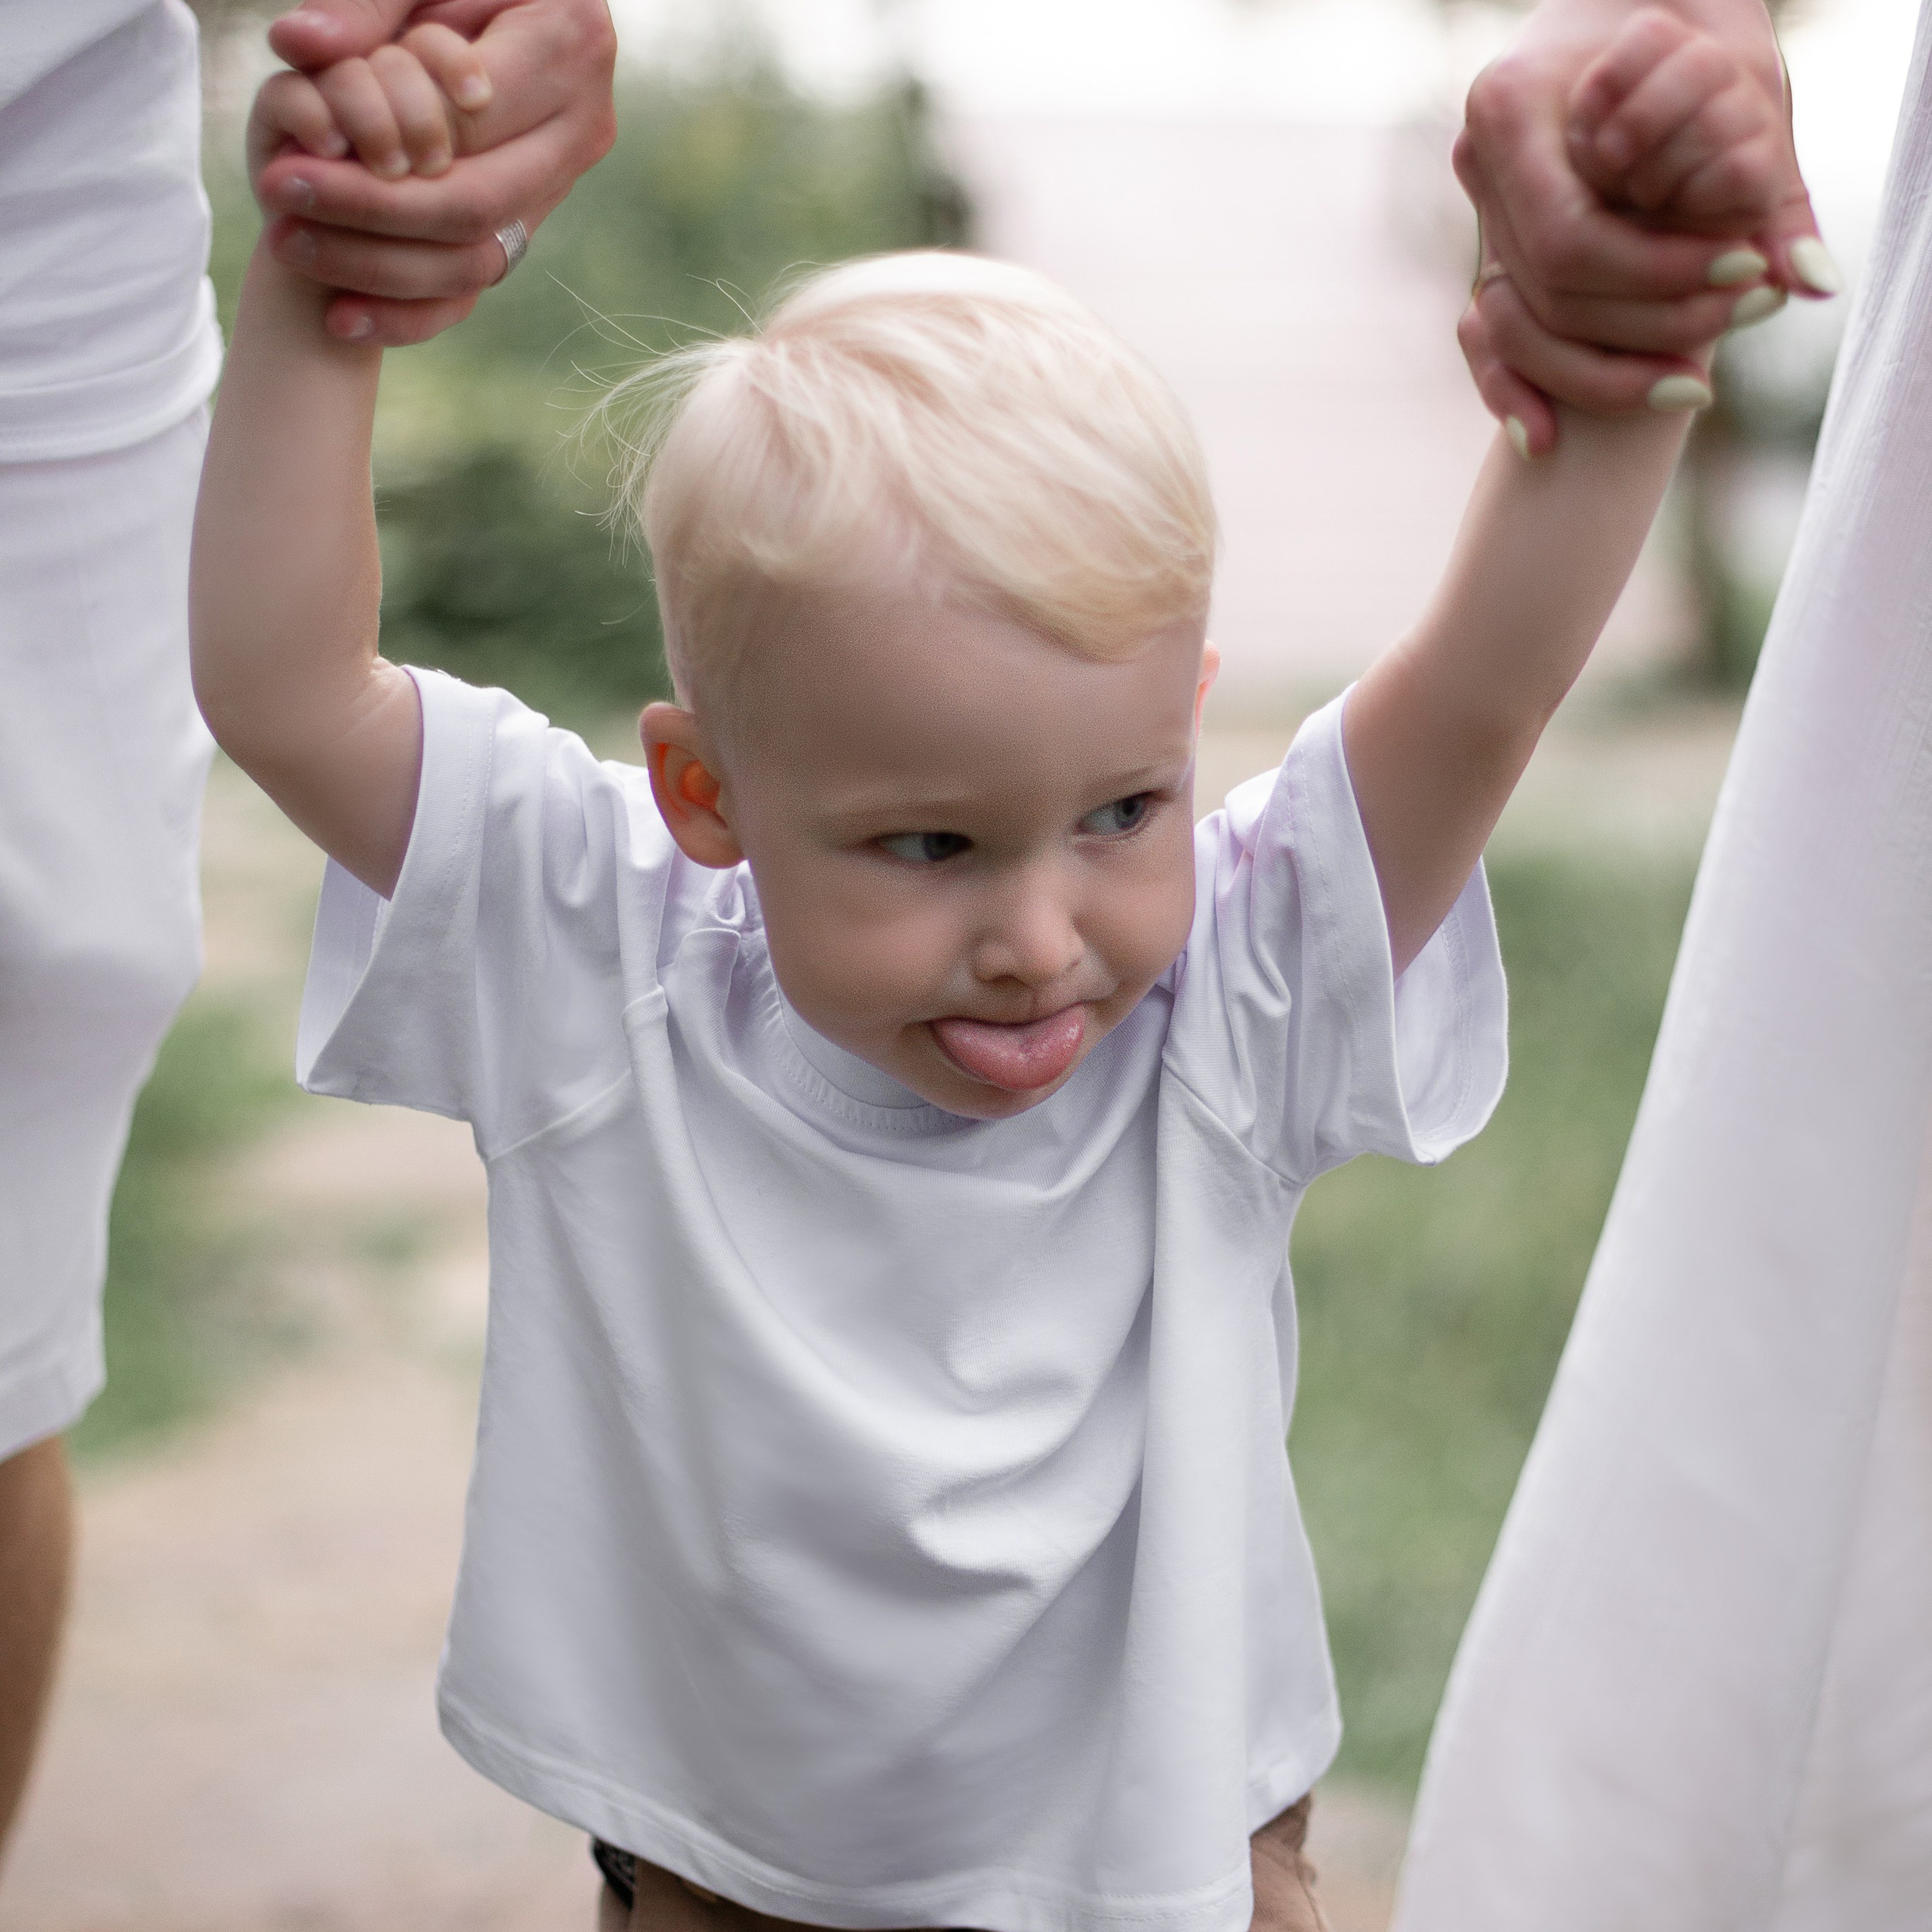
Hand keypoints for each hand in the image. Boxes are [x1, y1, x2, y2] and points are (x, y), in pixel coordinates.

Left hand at [253, 0, 617, 347]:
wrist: (521, 0)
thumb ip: (364, 3)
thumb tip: (299, 46)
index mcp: (570, 42)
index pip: (465, 128)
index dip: (376, 156)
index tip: (282, 163)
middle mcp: (584, 124)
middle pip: (474, 204)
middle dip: (369, 217)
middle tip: (279, 206)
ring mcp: (565, 180)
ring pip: (477, 258)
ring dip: (378, 269)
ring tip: (289, 246)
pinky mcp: (537, 216)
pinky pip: (479, 287)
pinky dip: (410, 312)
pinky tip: (341, 316)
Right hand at [1454, 0, 1834, 454]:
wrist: (1639, 9)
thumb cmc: (1691, 30)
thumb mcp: (1740, 85)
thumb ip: (1770, 187)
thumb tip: (1804, 281)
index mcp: (1511, 110)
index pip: (1567, 241)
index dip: (1653, 278)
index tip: (1742, 276)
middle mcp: (1479, 167)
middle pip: (1545, 293)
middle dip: (1643, 325)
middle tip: (1740, 323)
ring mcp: (1478, 213)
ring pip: (1513, 328)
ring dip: (1597, 372)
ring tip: (1690, 387)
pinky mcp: (1490, 253)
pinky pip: (1481, 341)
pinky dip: (1509, 393)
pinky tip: (1545, 441)